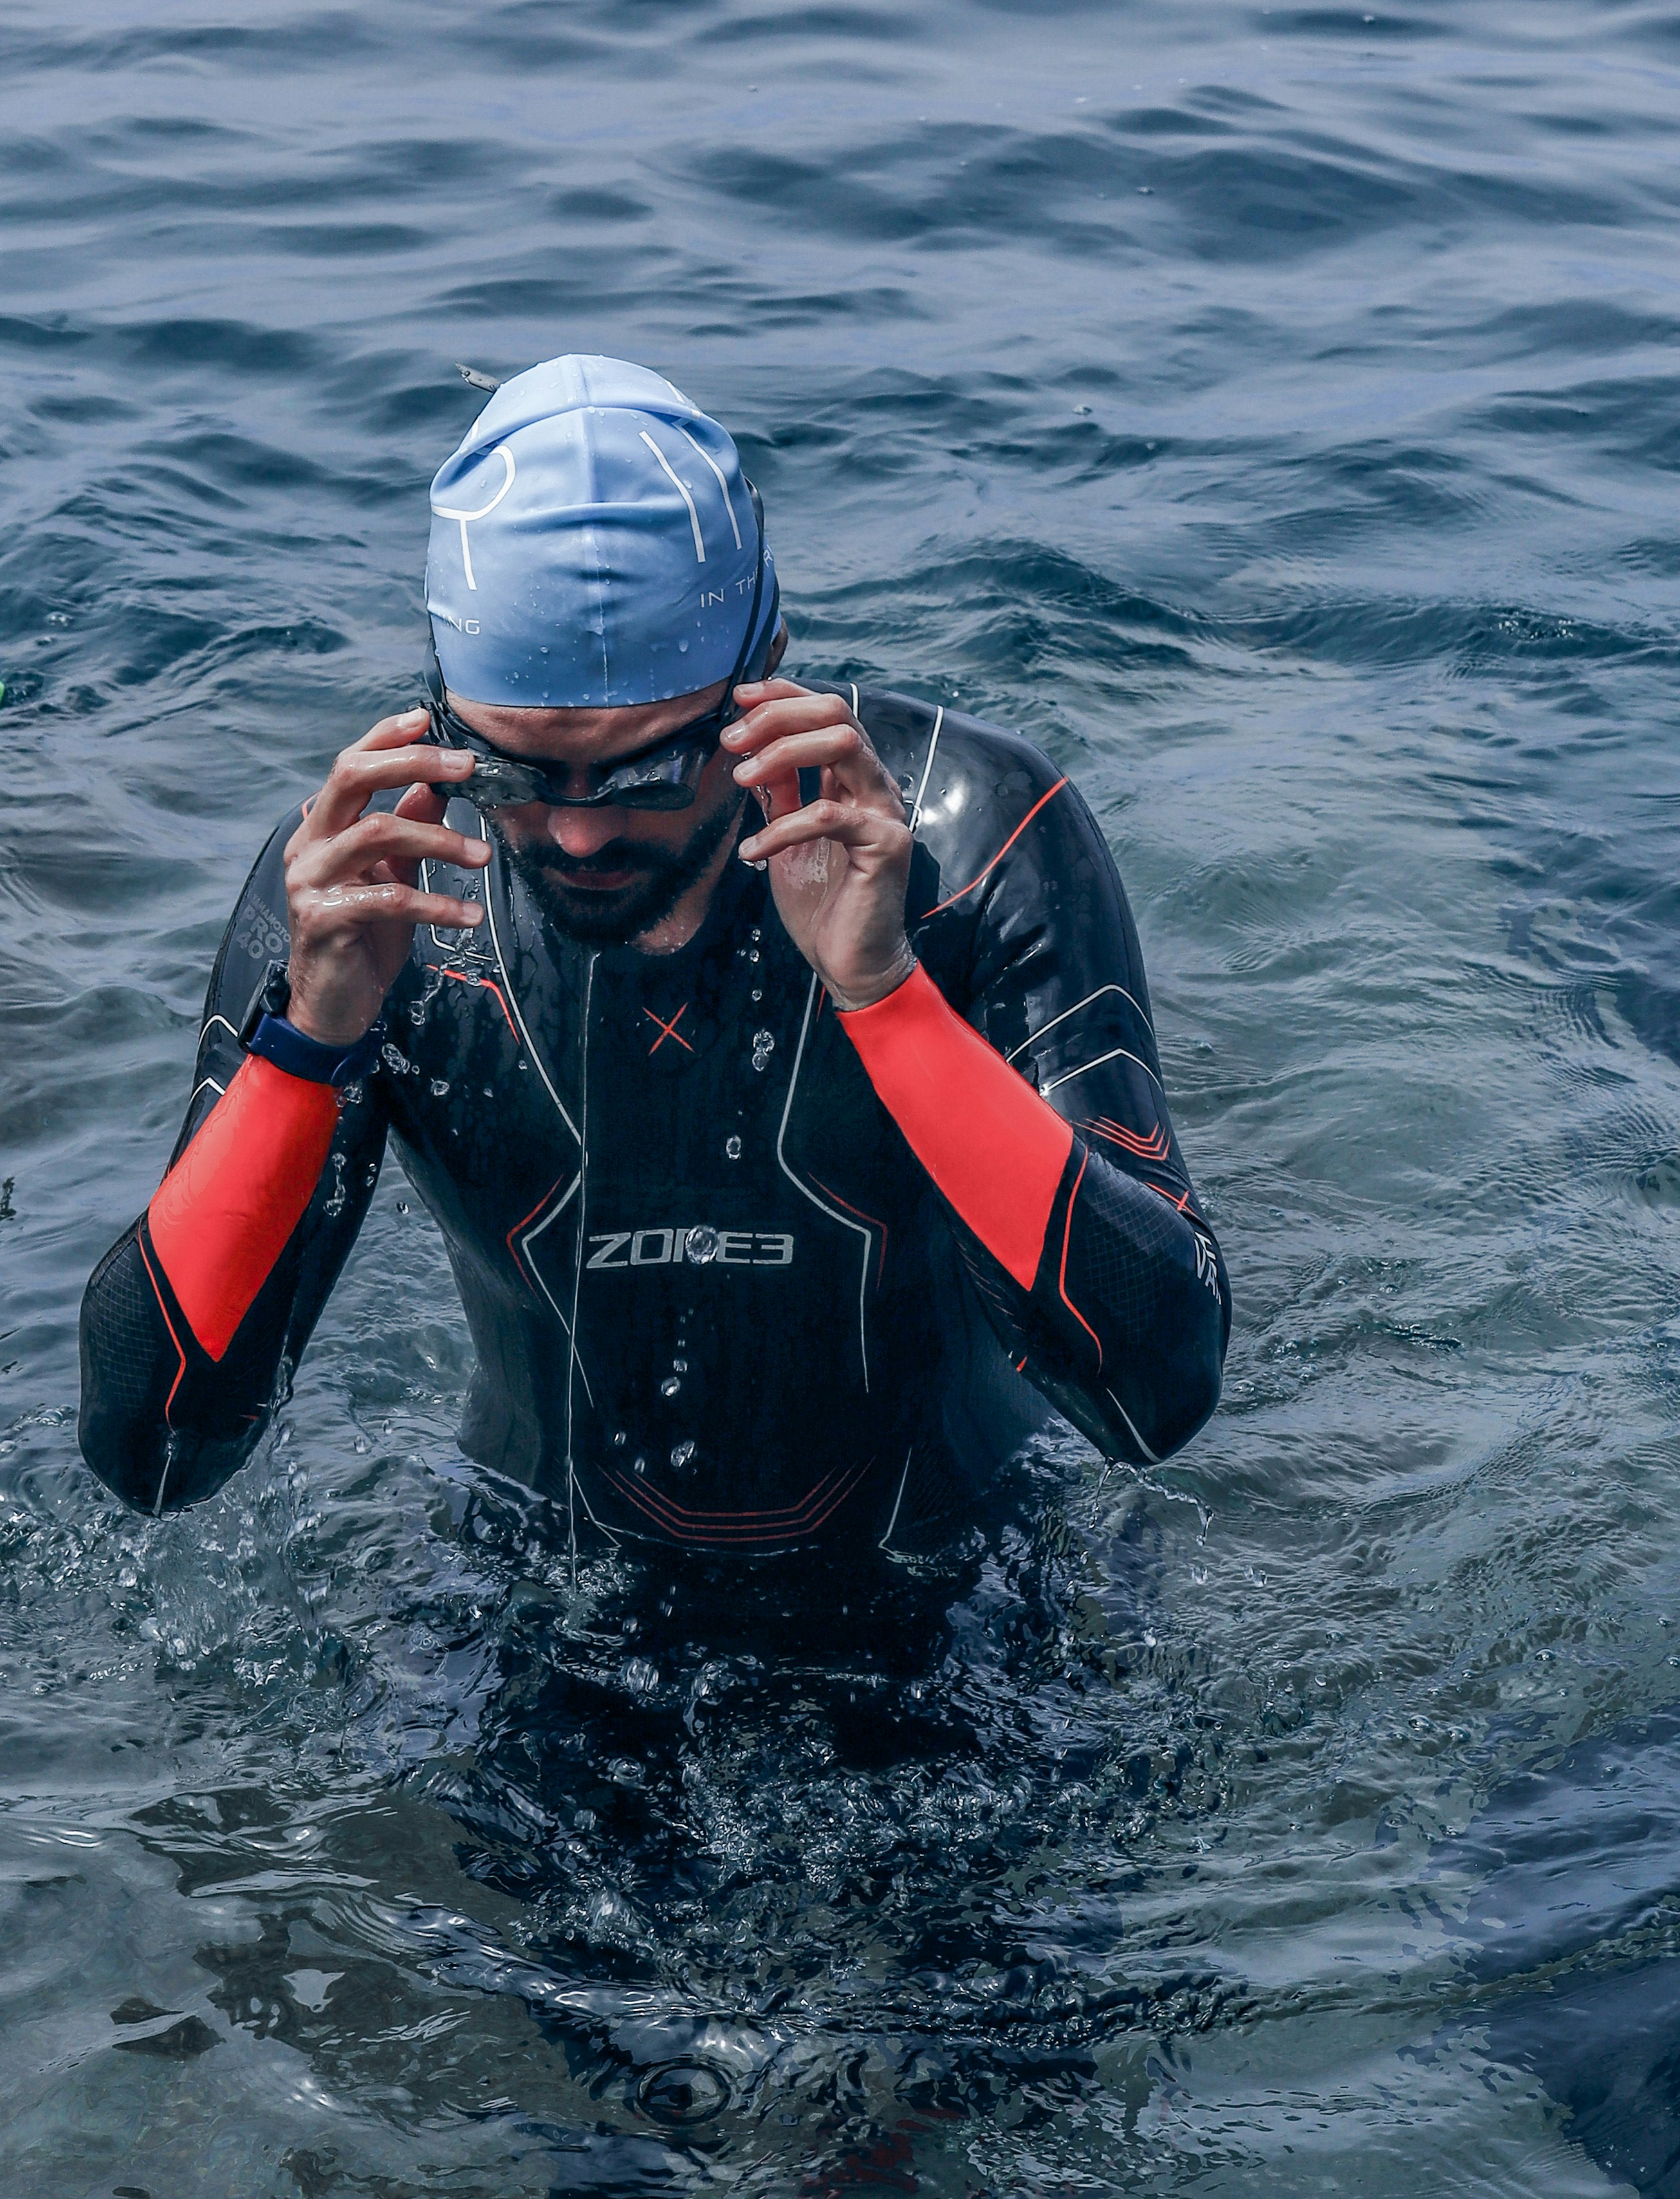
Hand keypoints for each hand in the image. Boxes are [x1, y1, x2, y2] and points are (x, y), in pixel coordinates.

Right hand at [282, 707, 487, 1044]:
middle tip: (466, 768)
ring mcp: (311, 881)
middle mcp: (310, 846)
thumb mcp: (392, 876)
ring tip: (484, 856)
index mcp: (324, 829)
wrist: (332, 1006)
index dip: (386, 737)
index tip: (427, 719)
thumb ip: (409, 829)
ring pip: (377, 833)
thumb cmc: (363, 938)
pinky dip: (437, 903)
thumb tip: (438, 788)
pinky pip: (388, 899)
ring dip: (440, 840)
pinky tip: (470, 914)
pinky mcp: (325, 920)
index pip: (349, 764)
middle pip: (353, 778)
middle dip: (412, 763)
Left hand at [723, 680, 915, 1011]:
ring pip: (843, 745)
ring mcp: (885, 813)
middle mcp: (875, 787)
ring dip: (782, 753)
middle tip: (732, 741)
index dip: (784, 695)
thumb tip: (749, 752)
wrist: (850, 961)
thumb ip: (780, 793)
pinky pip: (828, 815)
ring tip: (741, 779)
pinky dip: (782, 828)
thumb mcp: (787, 836)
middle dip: (777, 717)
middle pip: (837, 714)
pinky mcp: (885, 845)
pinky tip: (754, 851)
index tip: (740, 698)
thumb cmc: (822, 902)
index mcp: (854, 779)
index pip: (827, 712)